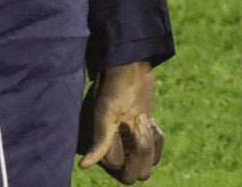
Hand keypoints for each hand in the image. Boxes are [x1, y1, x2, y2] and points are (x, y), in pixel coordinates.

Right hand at [77, 62, 163, 182]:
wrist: (131, 66)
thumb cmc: (114, 84)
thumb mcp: (106, 109)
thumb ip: (99, 139)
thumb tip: (84, 165)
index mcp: (96, 146)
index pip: (116, 166)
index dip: (127, 145)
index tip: (128, 119)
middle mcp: (109, 152)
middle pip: (131, 176)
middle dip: (141, 152)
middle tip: (141, 122)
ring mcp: (126, 148)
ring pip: (145, 170)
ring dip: (150, 146)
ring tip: (144, 120)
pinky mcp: (141, 140)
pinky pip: (155, 156)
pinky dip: (157, 140)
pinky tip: (149, 119)